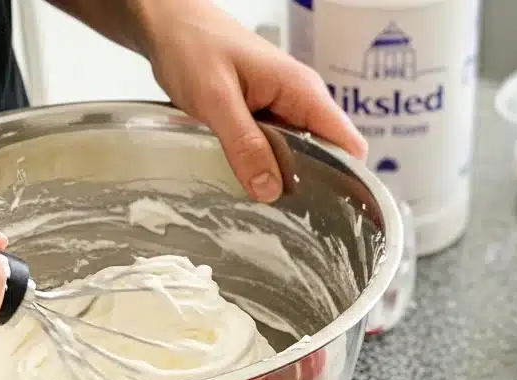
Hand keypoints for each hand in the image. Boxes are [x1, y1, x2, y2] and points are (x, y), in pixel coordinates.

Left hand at [136, 0, 366, 202]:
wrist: (167, 22)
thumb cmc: (192, 44)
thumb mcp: (215, 97)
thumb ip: (244, 144)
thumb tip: (271, 191)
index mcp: (303, 91)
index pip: (349, 144)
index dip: (348, 180)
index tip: (330, 212)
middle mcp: (301, 102)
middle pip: (328, 158)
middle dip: (313, 188)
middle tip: (288, 219)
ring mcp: (284, 110)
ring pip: (302, 159)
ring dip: (286, 182)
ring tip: (268, 208)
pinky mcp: (265, 119)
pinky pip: (278, 152)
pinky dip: (267, 170)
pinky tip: (250, 186)